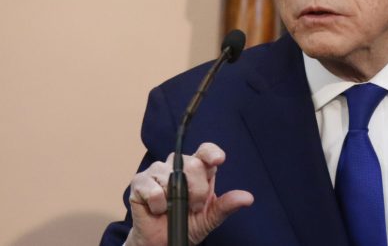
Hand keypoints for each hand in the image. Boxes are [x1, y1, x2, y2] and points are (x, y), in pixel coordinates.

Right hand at [125, 142, 253, 245]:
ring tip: (173, 208)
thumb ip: (226, 205)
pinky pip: (153, 189)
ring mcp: (157, 171)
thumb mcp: (210, 217)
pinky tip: (158, 209)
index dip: (211, 153)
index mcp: (199, 169)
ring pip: (171, 176)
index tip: (218, 160)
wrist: (162, 241)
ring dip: (176, 199)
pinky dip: (158, 204)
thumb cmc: (186, 223)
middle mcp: (178, 165)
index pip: (205, 151)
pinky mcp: (140, 182)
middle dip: (197, 189)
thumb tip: (248, 198)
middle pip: (192, 164)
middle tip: (193, 206)